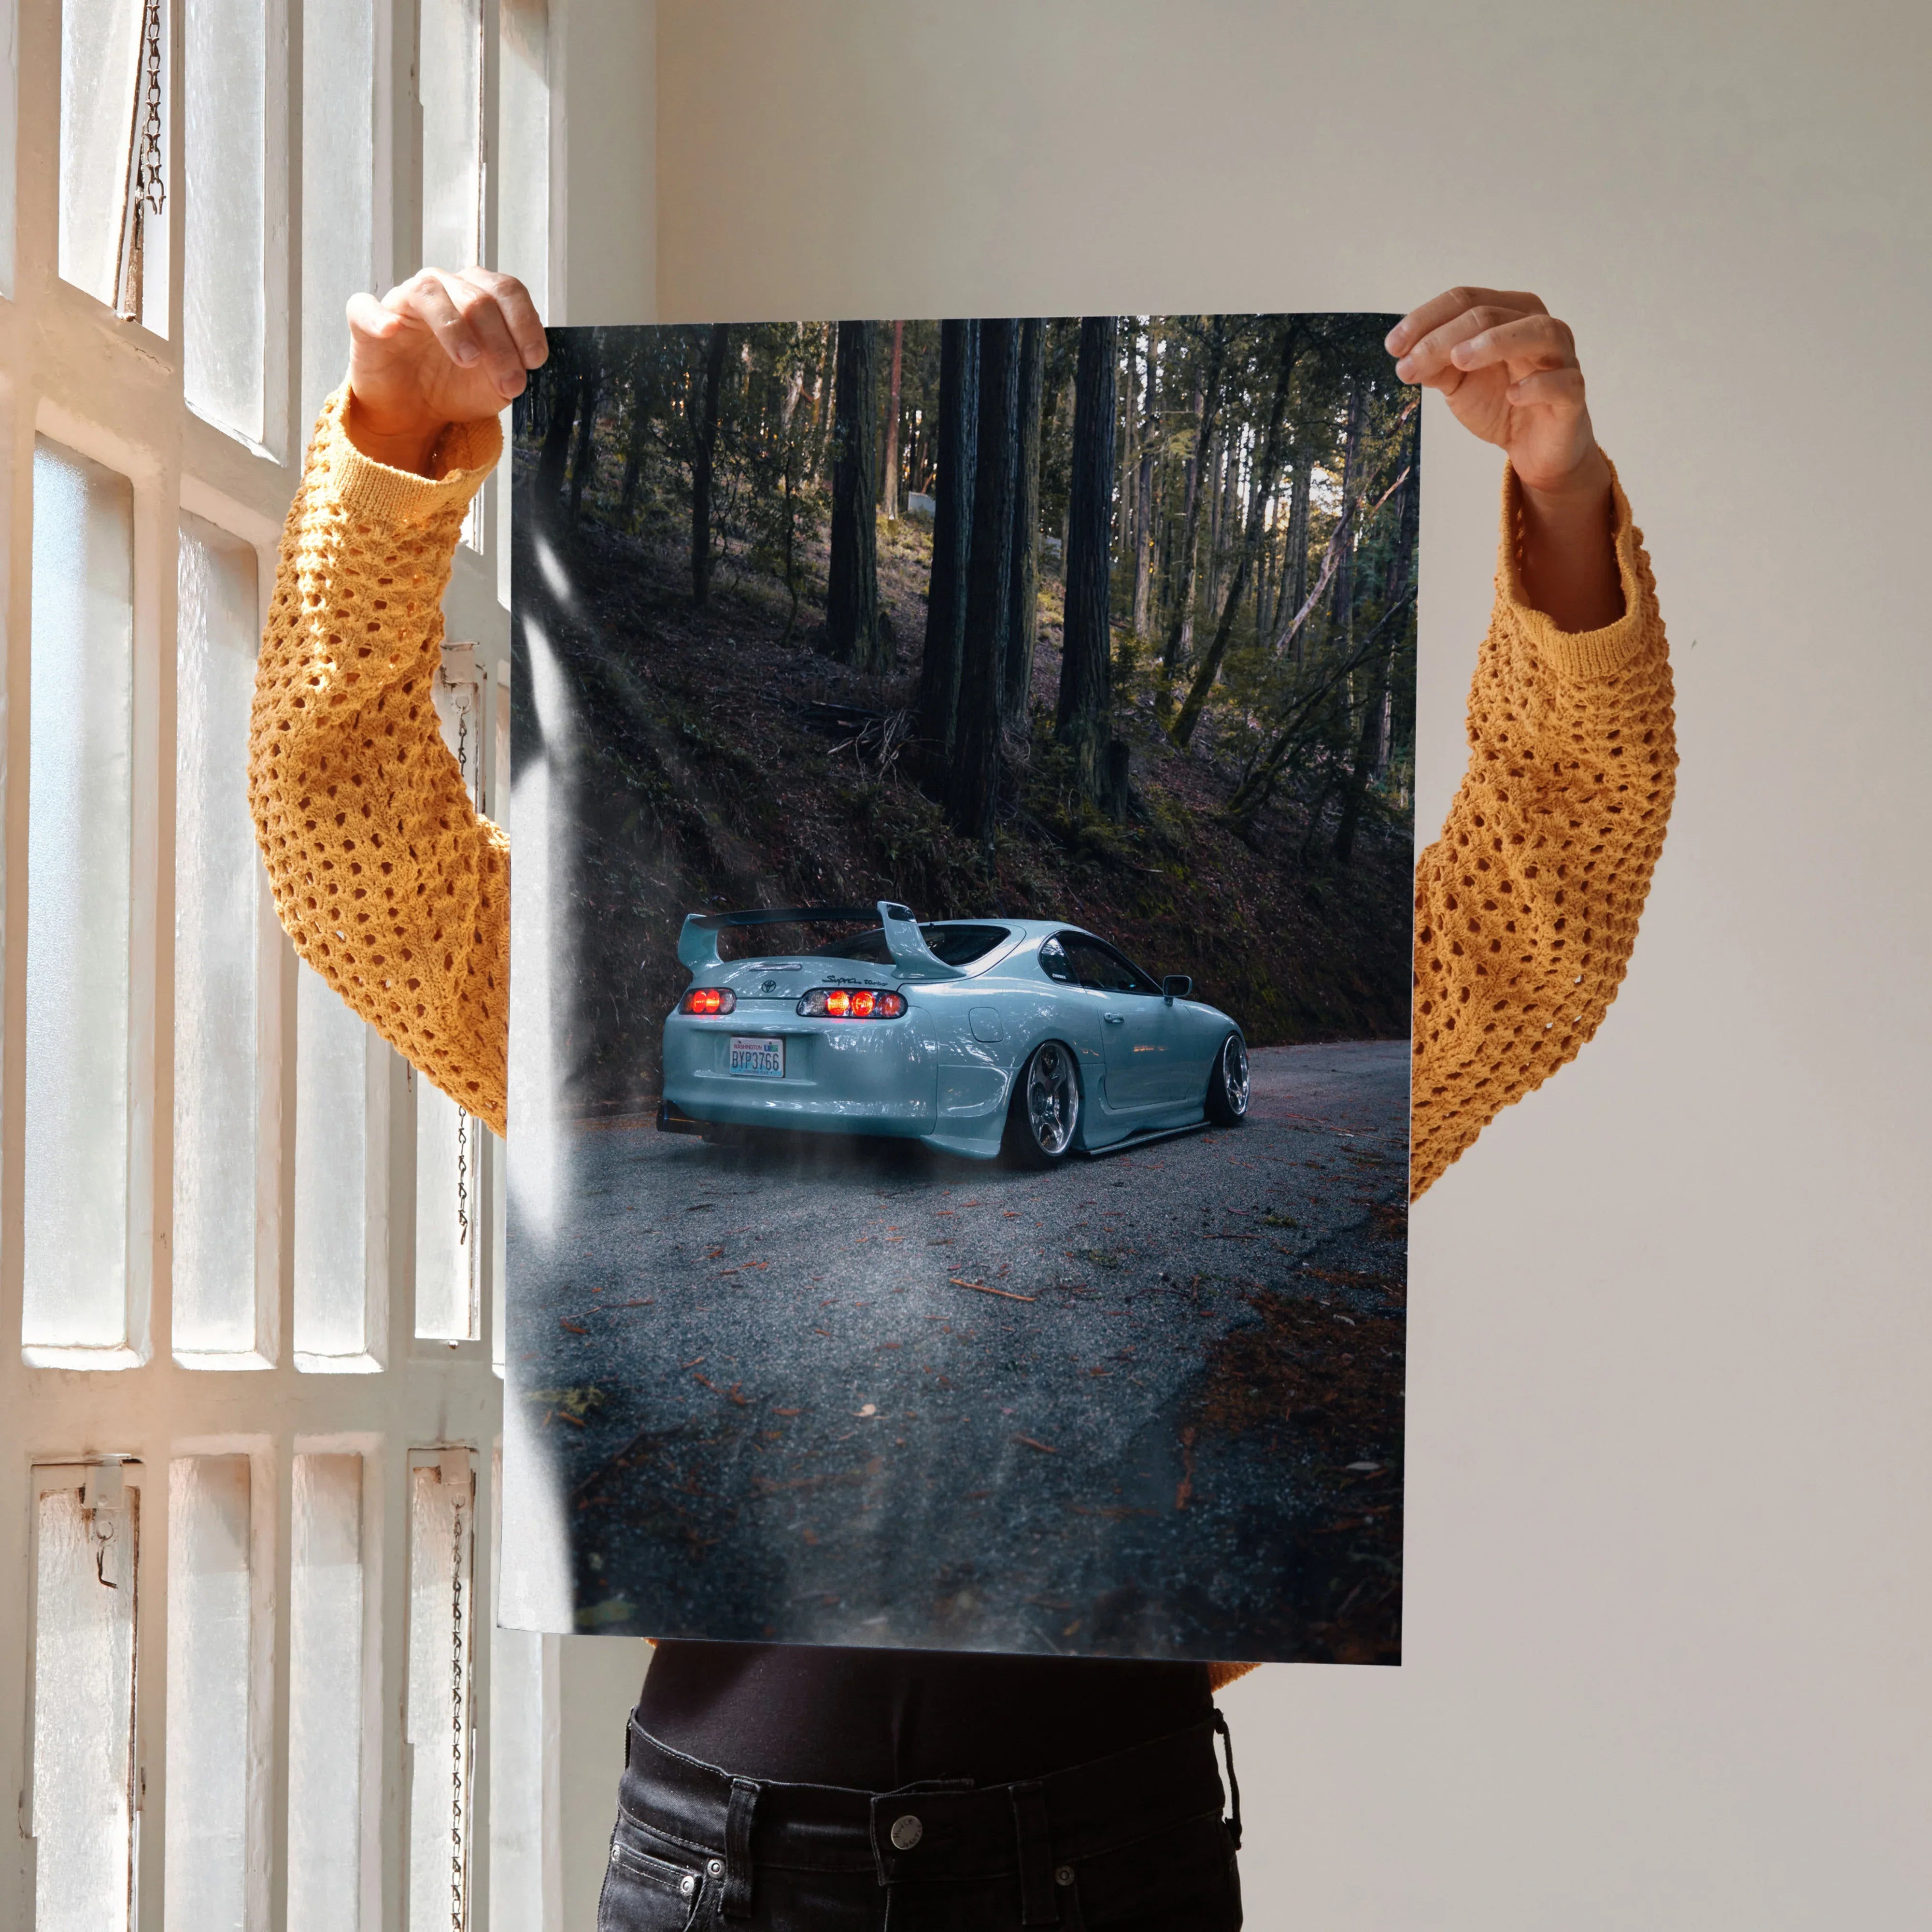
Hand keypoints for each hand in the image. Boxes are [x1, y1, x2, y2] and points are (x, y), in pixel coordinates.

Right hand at [344, 267, 546, 474]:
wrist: (414, 413)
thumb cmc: (455, 387)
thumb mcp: (496, 384)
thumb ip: (513, 368)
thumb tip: (526, 363)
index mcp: (478, 295)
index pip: (507, 291)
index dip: (525, 323)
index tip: (535, 361)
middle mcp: (443, 288)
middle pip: (477, 297)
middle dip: (500, 343)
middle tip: (510, 382)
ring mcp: (404, 300)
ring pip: (430, 293)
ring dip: (454, 327)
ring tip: (469, 360)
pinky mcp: (367, 320)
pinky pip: (366, 307)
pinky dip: (378, 317)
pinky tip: (391, 330)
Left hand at [1387, 287, 1621, 629]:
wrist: (1534, 448)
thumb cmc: (1500, 402)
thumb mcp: (1458, 383)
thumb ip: (1436, 365)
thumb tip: (1405, 356)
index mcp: (1509, 313)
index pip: (1466, 300)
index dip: (1426, 319)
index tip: (1393, 346)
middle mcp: (1538, 326)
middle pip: (1491, 314)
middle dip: (1445, 337)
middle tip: (1411, 363)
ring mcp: (1561, 358)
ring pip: (1537, 332)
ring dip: (1495, 342)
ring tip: (1459, 360)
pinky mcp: (1573, 394)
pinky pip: (1562, 382)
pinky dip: (1537, 384)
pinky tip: (1512, 394)